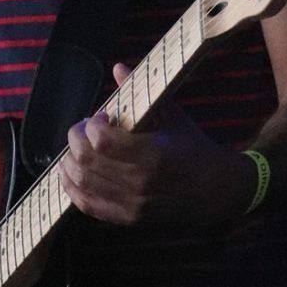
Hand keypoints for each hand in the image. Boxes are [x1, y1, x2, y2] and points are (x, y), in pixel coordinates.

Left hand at [60, 64, 256, 231]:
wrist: (217, 191)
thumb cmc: (195, 149)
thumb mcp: (173, 117)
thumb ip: (142, 92)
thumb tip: (117, 67)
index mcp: (153, 155)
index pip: (102, 141)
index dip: (93, 125)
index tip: (102, 117)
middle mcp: (140, 183)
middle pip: (86, 161)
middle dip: (76, 139)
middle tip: (83, 130)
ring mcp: (133, 204)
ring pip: (82, 183)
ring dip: (69, 163)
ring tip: (75, 149)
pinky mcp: (128, 218)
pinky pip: (88, 206)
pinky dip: (72, 189)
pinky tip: (70, 174)